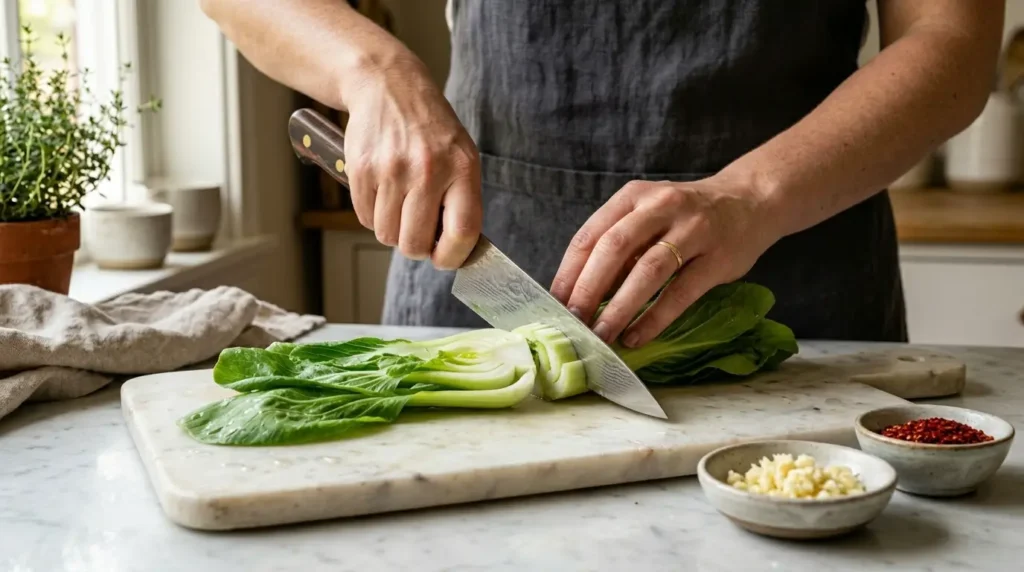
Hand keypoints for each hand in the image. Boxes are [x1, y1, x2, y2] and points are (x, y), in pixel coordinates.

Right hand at [343, 58, 481, 268]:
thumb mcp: (460, 155)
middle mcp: (428, 170)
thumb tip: (455, 250)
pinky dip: (371, 214)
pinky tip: (381, 192)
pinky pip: (364, 217)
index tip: (443, 258)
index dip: (452, 256)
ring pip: (386, 234)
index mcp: (461, 168)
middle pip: (416, 242)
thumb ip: (461, 200)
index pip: (462, 232)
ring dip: (391, 229)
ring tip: (398, 205)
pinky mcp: (362, 169)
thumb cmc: (430, 130)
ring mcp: (392, 170)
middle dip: (415, 247)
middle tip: (416, 234)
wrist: (388, 86)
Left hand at [550, 174, 780, 347]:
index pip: (590, 235)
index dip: (569, 272)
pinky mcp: (718, 258)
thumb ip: (618, 247)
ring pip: (647, 271)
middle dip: (588, 290)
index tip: (554, 303)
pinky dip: (655, 318)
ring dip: (619, 307)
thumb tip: (579, 294)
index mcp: (633, 197)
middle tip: (573, 322)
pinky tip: (637, 336)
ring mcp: (692, 230)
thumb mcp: (647, 216)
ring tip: (602, 335)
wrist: (750, 201)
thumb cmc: (686, 216)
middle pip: (614, 249)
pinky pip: (681, 292)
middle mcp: (660, 207)